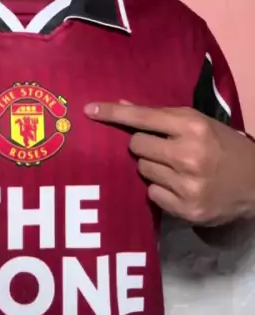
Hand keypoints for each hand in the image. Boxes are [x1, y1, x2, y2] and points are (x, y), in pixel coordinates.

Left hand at [84, 102, 254, 225]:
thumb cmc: (223, 146)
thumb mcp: (198, 123)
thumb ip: (161, 116)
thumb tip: (122, 104)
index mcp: (193, 127)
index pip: (143, 117)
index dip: (114, 113)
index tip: (89, 110)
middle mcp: (188, 155)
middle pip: (136, 145)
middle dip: (143, 145)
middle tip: (162, 148)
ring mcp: (187, 185)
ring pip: (142, 170)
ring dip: (152, 168)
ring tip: (175, 168)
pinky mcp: (186, 210)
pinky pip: (152, 194)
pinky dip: (160, 189)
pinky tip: (179, 187)